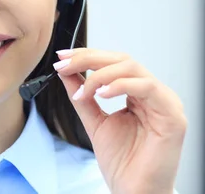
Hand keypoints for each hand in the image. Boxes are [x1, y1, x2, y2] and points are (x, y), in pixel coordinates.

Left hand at [54, 48, 185, 193]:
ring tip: (83, 89)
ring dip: (101, 74)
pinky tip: (101, 93)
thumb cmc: (122, 161)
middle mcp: (153, 94)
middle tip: (65, 65)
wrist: (133, 190)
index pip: (113, 62)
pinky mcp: (172, 116)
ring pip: (133, 68)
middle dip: (89, 58)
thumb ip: (82, 95)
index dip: (87, 55)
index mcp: (137, 93)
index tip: (62, 58)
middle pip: (122, 59)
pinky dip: (121, 85)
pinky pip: (147, 88)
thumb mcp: (94, 120)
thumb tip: (66, 71)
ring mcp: (165, 102)